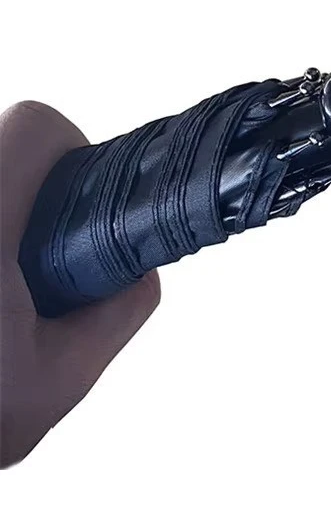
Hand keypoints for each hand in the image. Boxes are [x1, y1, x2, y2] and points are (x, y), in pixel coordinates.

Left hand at [0, 102, 159, 467]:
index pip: (35, 127)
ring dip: (9, 212)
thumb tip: (139, 271)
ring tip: (5, 278)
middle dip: (36, 190)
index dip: (71, 148)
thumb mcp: (59, 381)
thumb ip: (119, 313)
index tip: (82, 195)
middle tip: (40, 250)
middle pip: (5, 144)